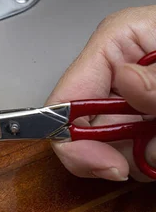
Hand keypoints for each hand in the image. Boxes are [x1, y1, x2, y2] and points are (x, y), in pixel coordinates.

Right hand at [47, 6, 155, 181]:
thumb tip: (127, 81)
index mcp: (118, 45)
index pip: (65, 99)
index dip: (76, 139)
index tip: (109, 166)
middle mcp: (118, 74)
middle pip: (87, 133)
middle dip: (122, 153)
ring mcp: (132, 100)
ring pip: (115, 151)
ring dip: (148, 158)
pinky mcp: (145, 120)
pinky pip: (138, 156)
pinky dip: (155, 161)